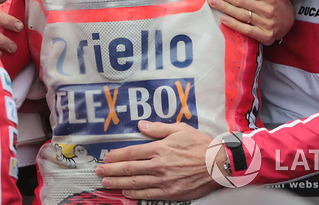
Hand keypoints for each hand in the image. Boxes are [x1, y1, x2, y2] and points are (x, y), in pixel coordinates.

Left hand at [97, 120, 219, 200]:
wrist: (219, 164)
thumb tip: (140, 125)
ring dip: (118, 183)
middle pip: (129, 168)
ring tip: (106, 183)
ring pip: (135, 182)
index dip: (116, 156)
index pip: (132, 153)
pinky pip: (148, 194)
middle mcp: (159, 165)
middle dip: (111, 170)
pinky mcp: (171, 192)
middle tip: (99, 172)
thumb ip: (157, 128)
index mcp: (160, 148)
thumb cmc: (200, 144)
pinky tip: (125, 192)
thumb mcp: (179, 129)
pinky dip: (135, 194)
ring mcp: (164, 180)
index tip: (106, 157)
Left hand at [204, 0, 293, 44]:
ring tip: (211, 0)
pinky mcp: (264, 36)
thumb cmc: (280, 1)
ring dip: (224, 7)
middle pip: (240, 0)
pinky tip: (222, 18)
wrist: (289, 24)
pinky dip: (234, 24)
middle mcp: (267, 9)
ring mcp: (266, 23)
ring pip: (240, 14)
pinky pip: (246, 29)